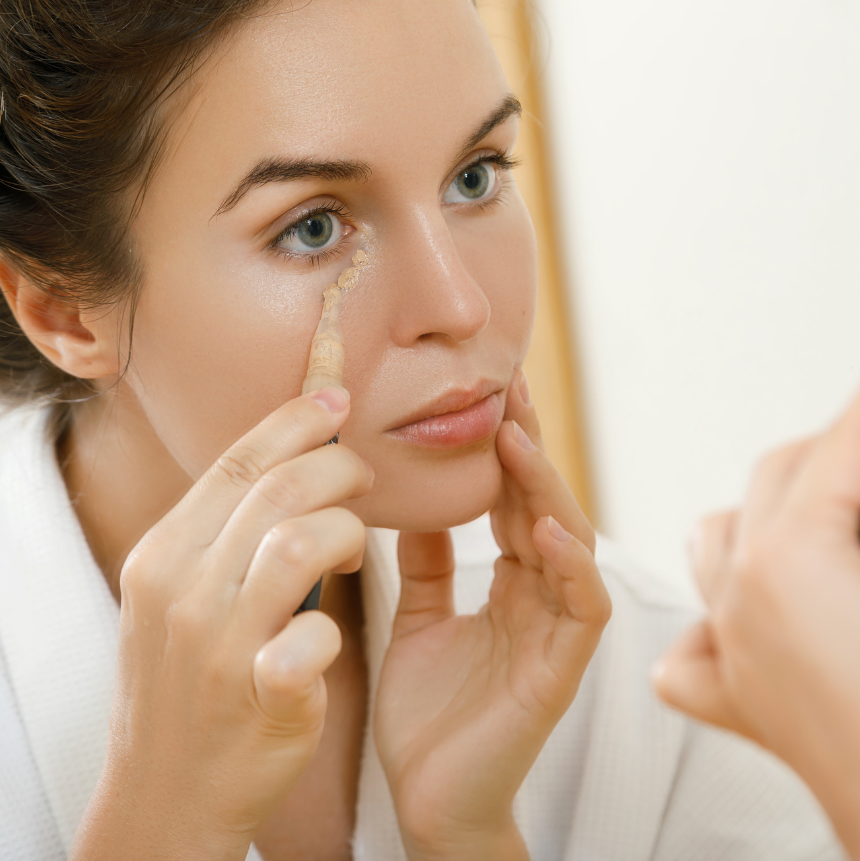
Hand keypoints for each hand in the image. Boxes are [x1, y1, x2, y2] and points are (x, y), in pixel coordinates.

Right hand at [73, 388, 372, 860]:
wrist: (166, 793)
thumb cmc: (189, 683)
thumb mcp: (179, 598)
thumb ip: (223, 534)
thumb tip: (289, 461)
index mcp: (163, 556)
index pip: (236, 461)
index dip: (295, 420)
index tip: (337, 398)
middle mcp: (182, 591)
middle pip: (278, 488)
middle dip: (339, 468)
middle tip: (364, 479)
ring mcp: (217, 645)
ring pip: (300, 541)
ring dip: (347, 534)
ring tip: (356, 550)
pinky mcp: (258, 696)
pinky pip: (315, 633)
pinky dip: (334, 628)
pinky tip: (329, 636)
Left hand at [375, 371, 610, 860]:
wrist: (428, 801)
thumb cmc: (428, 717)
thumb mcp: (418, 620)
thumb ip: (427, 562)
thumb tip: (419, 497)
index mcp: (512, 586)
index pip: (517, 502)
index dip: (507, 449)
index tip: (490, 391)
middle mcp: (542, 599)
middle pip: (547, 507)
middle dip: (530, 447)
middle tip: (509, 386)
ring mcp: (557, 633)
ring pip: (572, 543)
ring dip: (547, 491)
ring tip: (517, 440)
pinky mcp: (561, 670)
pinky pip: (580, 607)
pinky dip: (570, 565)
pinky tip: (547, 529)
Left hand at [654, 350, 859, 860]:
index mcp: (793, 559)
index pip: (846, 443)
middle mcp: (741, 592)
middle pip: (781, 476)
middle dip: (847, 442)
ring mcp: (727, 643)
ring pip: (720, 535)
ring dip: (770, 506)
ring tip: (833, 506)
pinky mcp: (732, 692)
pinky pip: (693, 631)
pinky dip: (714, 605)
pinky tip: (751, 608)